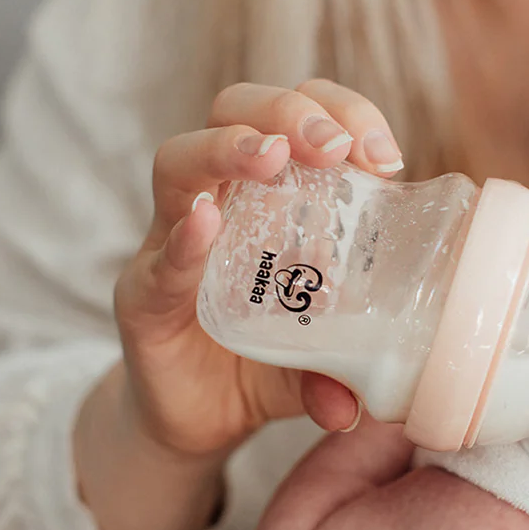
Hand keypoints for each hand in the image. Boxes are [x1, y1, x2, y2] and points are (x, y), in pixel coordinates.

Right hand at [116, 79, 406, 455]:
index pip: (303, 117)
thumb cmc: (272, 362)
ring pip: (181, 160)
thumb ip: (344, 372)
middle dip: (287, 111)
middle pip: (237, 110)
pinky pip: (157, 254)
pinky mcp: (143, 293)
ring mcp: (175, 241)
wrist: (202, 418)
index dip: (344, 113)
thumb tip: (357, 406)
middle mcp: (224, 201)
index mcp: (280, 194)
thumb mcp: (326, 358)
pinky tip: (206, 221)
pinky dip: (183, 235)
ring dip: (228, 146)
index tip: (385, 156)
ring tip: (270, 153)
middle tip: (332, 145)